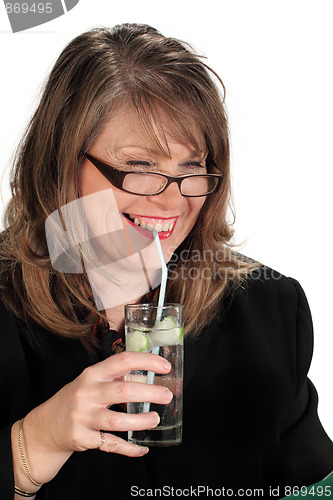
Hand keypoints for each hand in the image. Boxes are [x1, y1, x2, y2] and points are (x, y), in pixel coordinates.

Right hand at [16, 352, 171, 485]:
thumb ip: (118, 378)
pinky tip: (142, 448)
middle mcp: (87, 393)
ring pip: (118, 421)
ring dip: (141, 421)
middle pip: (123, 391)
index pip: (122, 361)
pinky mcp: (83, 438)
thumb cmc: (77, 399)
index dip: (146, 361)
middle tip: (167, 395)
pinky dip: (129, 449)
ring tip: (155, 419)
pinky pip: (111, 445)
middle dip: (150, 393)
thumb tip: (149, 374)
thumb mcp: (93, 382)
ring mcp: (83, 417)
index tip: (165, 366)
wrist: (47, 426)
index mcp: (92, 374)